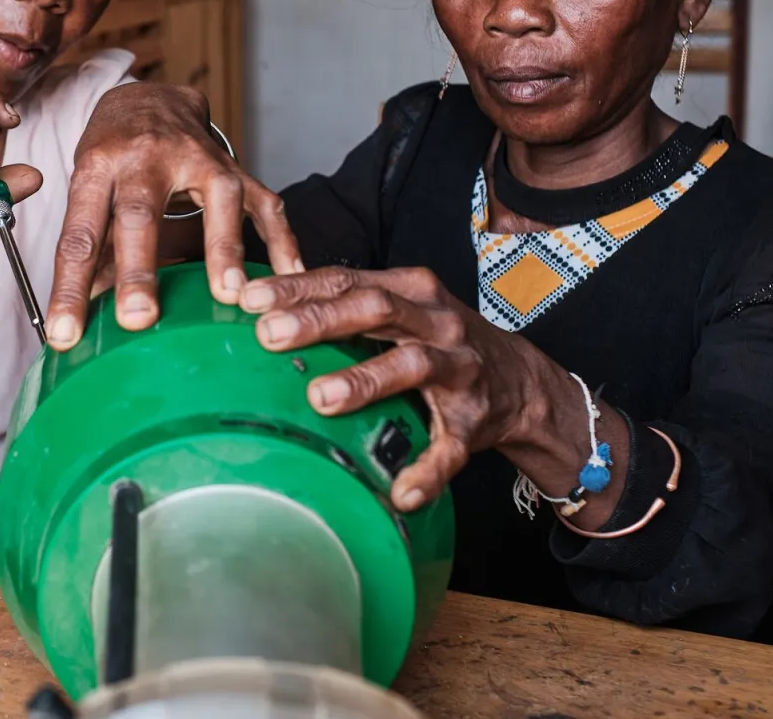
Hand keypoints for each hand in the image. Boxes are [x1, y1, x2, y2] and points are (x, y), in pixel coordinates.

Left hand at [46, 82, 301, 347]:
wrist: (149, 98)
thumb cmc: (112, 153)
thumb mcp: (88, 189)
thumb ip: (90, 248)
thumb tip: (81, 316)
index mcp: (99, 165)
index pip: (80, 233)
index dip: (71, 286)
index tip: (65, 334)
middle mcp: (147, 156)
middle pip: (140, 213)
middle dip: (138, 269)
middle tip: (138, 319)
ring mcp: (199, 158)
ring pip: (215, 200)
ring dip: (222, 249)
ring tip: (230, 297)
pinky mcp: (236, 168)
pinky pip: (264, 204)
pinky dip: (281, 239)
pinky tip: (289, 275)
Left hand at [240, 266, 580, 512]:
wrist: (520, 381)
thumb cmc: (438, 339)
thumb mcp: (399, 310)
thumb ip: (343, 304)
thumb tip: (262, 306)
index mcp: (411, 291)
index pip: (348, 280)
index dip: (300, 287)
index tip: (252, 298)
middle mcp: (437, 323)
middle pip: (375, 311)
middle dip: (320, 321)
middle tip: (269, 336)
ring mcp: (458, 370)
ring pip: (412, 367)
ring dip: (365, 381)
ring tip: (320, 397)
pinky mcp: (472, 423)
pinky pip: (450, 449)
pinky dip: (427, 471)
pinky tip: (401, 492)